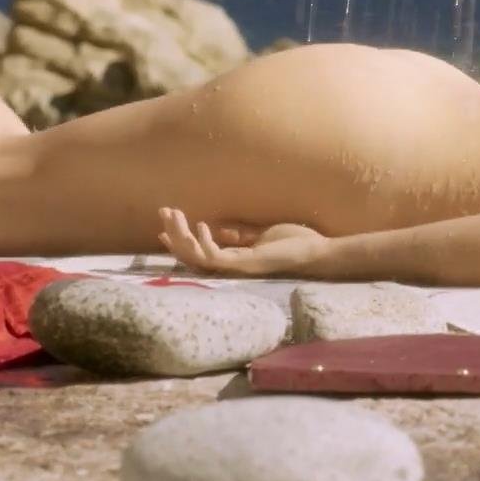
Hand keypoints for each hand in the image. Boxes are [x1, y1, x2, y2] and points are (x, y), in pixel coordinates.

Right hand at [156, 207, 326, 276]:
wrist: (317, 251)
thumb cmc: (294, 244)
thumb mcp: (261, 235)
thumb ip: (239, 235)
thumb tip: (218, 229)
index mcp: (234, 260)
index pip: (198, 253)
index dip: (179, 241)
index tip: (163, 227)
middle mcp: (231, 267)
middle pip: (191, 255)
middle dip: (174, 234)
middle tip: (163, 212)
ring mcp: (237, 268)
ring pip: (197, 257)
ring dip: (181, 236)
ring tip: (174, 214)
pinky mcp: (246, 265)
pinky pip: (216, 257)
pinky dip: (205, 242)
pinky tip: (200, 225)